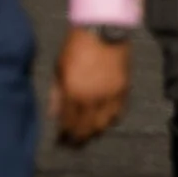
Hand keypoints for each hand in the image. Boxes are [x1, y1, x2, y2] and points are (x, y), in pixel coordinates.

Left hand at [51, 26, 129, 147]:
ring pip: (103, 124)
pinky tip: (104, 122)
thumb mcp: (59, 68)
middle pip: (86, 128)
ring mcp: (109, 96)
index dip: (64, 134)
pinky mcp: (124, 91)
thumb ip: (56, 94)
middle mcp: (92, 98)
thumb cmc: (76, 46)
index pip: (68, 122)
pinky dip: (110, 121)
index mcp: (73, 92)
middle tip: (73, 145)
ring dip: (94, 132)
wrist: (102, 30)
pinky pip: (118, 114)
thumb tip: (53, 115)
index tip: (61, 141)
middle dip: (78, 139)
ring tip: (88, 136)